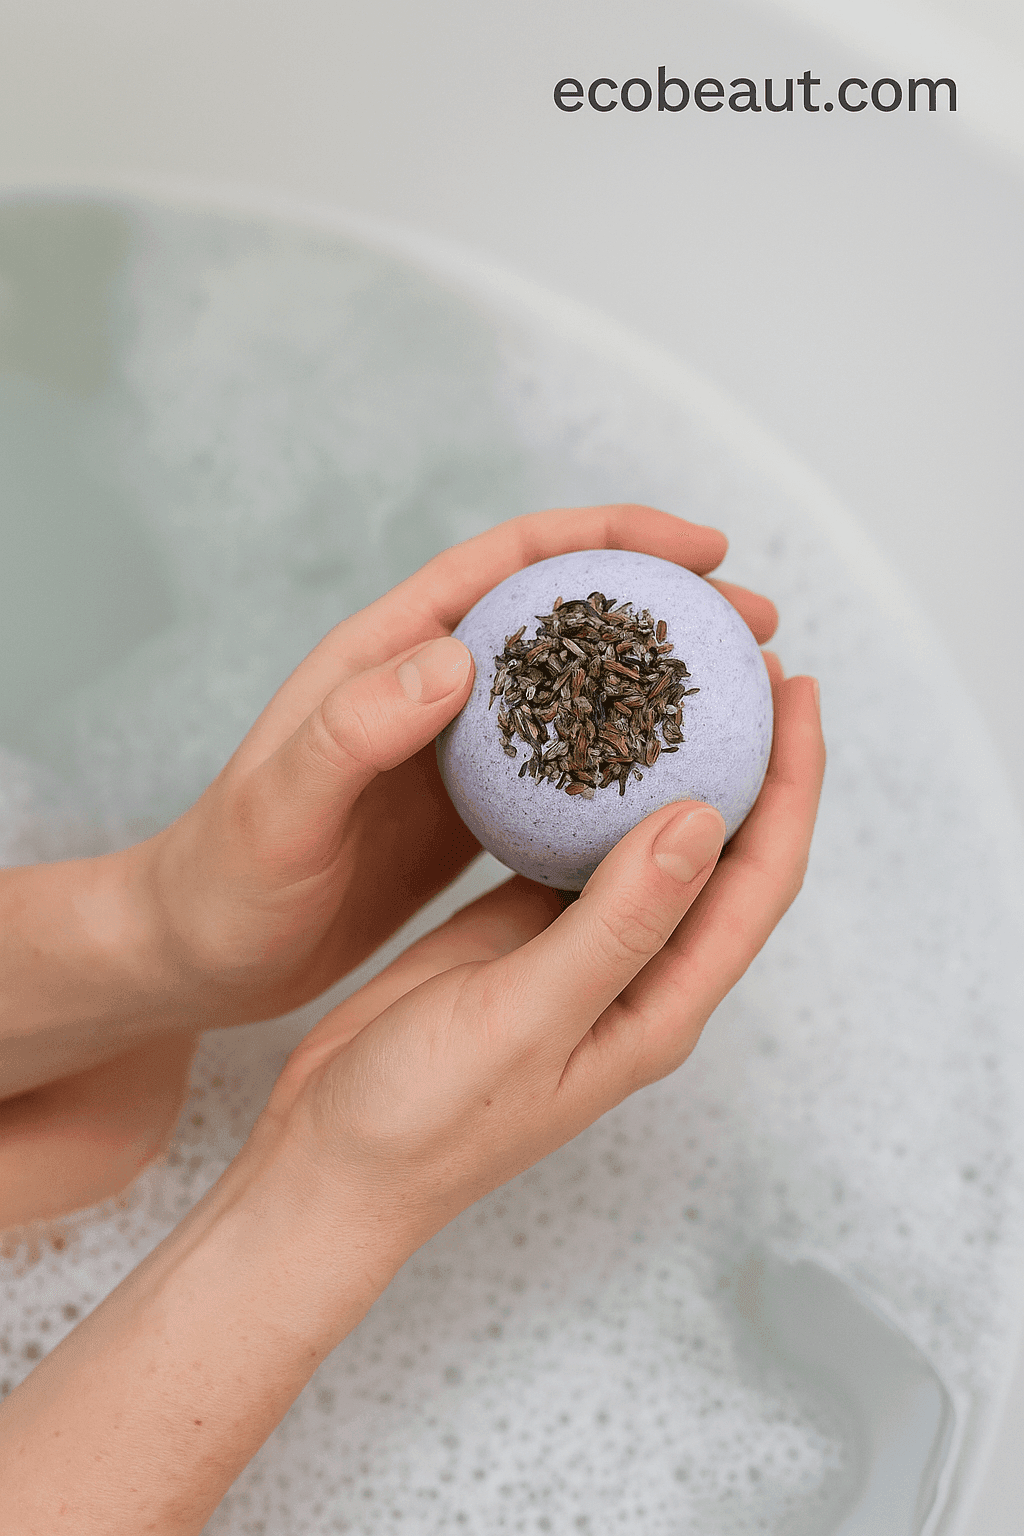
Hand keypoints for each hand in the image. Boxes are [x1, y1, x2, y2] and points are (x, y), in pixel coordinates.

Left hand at [131, 504, 779, 1027]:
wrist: (196, 950)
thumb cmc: (226, 878)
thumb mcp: (279, 805)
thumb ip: (354, 729)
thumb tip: (458, 656)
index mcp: (387, 655)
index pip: (512, 564)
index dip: (608, 539)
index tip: (700, 550)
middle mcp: (428, 688)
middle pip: (565, 618)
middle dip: (660, 607)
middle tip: (751, 629)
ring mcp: (450, 749)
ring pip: (574, 692)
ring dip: (653, 687)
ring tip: (736, 702)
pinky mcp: (460, 810)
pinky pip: (559, 770)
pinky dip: (621, 766)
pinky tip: (675, 792)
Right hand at [261, 653, 822, 1264]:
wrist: (332, 1159)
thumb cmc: (425, 1116)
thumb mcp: (526, 1017)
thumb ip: (616, 925)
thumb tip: (703, 821)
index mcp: (660, 1005)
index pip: (760, 879)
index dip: (792, 782)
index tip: (794, 687)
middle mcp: (636, 975)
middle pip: (724, 852)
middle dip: (753, 758)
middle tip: (748, 660)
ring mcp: (579, 953)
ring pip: (651, 843)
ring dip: (675, 765)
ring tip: (676, 680)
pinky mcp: (521, 935)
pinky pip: (574, 848)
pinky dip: (591, 791)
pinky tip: (581, 738)